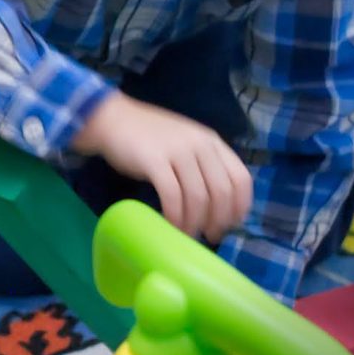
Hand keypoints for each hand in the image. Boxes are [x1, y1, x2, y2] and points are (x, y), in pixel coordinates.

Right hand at [72, 93, 253, 243]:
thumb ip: (204, 165)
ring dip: (195, 222)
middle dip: (218, 220)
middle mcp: (200, 145)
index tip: (231, 224)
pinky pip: (172, 196)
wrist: (112, 119)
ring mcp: (177, 151)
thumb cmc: (149, 136)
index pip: (241, 178)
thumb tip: (218, 206)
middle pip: (221, 192)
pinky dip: (174, 216)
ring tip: (187, 234)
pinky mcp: (154, 161)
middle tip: (209, 235)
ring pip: (198, 197)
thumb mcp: (186, 143)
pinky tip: (170, 225)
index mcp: (212, 141)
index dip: (240, 206)